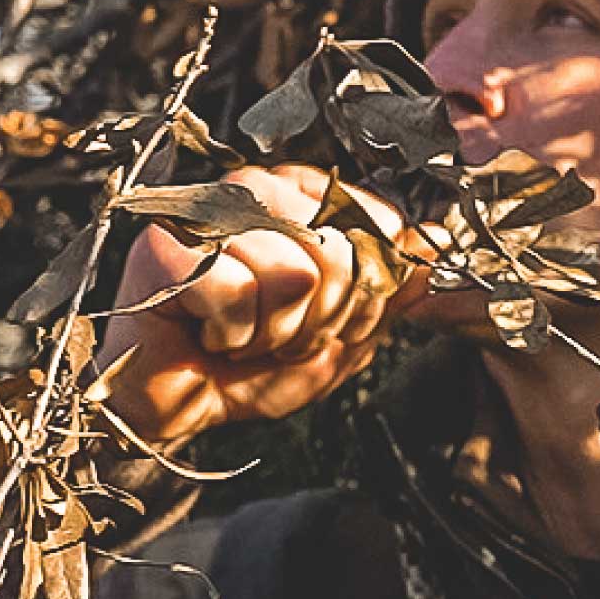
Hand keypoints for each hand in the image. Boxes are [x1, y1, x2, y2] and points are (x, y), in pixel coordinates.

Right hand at [94, 165, 429, 446]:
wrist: (171, 410)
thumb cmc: (247, 365)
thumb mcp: (337, 333)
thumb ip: (386, 290)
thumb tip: (435, 245)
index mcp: (301, 195)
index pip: (376, 224)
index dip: (363, 290)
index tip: (327, 318)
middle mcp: (256, 188)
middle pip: (341, 248)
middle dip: (320, 317)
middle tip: (279, 334)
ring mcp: (207, 210)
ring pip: (293, 271)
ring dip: (273, 331)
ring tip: (242, 336)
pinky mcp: (164, 245)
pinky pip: (237, 290)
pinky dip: (231, 333)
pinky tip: (209, 335)